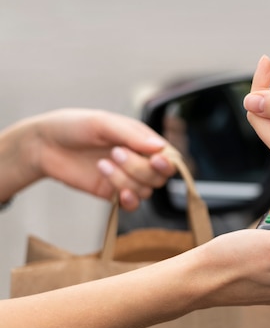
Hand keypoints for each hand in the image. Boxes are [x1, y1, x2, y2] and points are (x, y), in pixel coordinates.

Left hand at [2, 108, 175, 209]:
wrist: (43, 145)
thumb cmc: (73, 126)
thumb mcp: (103, 123)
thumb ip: (132, 136)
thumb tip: (161, 148)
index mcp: (141, 140)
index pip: (169, 156)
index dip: (166, 162)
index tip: (155, 160)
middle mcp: (138, 159)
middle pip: (159, 176)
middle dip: (140, 168)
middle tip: (114, 153)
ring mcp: (126, 177)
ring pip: (146, 190)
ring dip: (126, 179)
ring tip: (102, 164)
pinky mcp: (112, 193)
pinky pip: (133, 204)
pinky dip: (130, 200)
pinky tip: (119, 193)